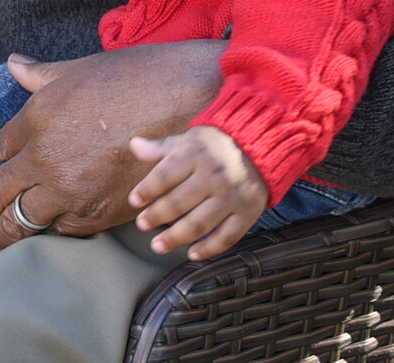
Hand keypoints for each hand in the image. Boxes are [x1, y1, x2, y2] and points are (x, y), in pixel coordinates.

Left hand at [0, 40, 226, 250]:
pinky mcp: (101, 213)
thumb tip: (14, 64)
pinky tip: (34, 241)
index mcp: (33, 120)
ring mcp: (72, 190)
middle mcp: (45, 159)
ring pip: (23, 223)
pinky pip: (63, 232)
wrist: (186, 102)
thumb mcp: (75, 69)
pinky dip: (46, 236)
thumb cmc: (131, 77)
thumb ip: (39, 75)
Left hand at [127, 126, 269, 259]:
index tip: (134, 201)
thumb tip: (134, 145)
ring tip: (157, 245)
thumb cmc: (215, 146)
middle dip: (157, 216)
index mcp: (196, 154)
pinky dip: (209, 249)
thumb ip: (162, 148)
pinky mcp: (248, 214)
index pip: (165, 175)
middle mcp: (214, 176)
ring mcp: (232, 197)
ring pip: (200, 224)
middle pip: (180, 202)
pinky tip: (192, 254)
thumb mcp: (189, 139)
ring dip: (176, 238)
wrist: (260, 148)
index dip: (147, 190)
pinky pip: (227, 237)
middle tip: (141, 225)